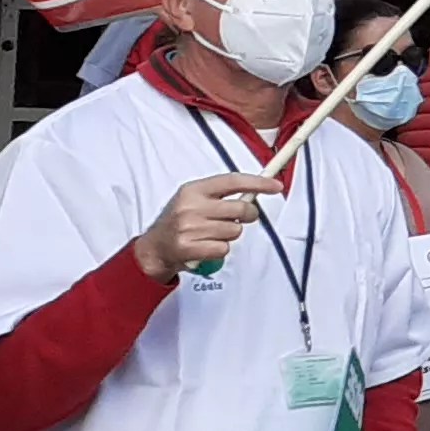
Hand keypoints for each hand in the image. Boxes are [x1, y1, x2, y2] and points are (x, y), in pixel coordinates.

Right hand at [135, 172, 276, 282]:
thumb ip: (221, 194)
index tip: (276, 186)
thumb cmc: (179, 221)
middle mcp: (190, 206)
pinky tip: (205, 246)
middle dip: (248, 215)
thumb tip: (256, 190)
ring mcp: (189, 227)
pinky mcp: (189, 248)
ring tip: (211, 234)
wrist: (154, 248)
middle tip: (238, 218)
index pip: (232, 181)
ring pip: (235, 230)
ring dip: (229, 235)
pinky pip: (224, 248)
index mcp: (193, 190)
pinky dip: (219, 250)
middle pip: (241, 208)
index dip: (258, 183)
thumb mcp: (194, 199)